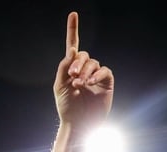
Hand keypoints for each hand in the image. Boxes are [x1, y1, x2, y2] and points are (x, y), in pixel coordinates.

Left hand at [54, 12, 113, 130]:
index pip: (73, 46)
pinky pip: (105, 70)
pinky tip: (91, 83)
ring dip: (86, 72)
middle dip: (77, 63)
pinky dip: (97, 75)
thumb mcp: (60, 86)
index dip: (73, 30)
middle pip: (84, 55)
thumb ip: (64, 68)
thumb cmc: (67, 106)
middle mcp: (84, 69)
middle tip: (72, 76)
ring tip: (80, 85)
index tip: (73, 14)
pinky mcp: (106, 82)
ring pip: (93, 63)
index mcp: (71, 69)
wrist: (78, 123)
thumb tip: (72, 50)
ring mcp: (96, 75)